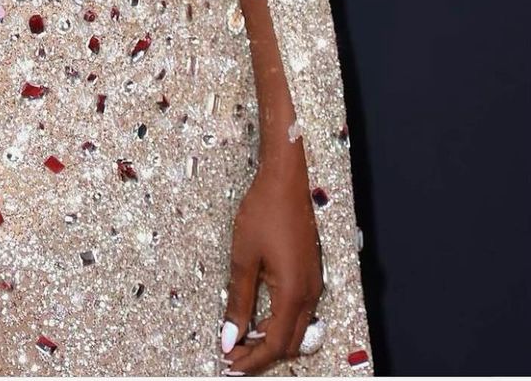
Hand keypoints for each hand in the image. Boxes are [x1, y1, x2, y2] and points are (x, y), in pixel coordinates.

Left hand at [219, 155, 323, 374]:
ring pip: (296, 328)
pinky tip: (258, 316)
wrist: (285, 179)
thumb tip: (230, 336)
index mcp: (293, 293)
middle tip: (233, 356)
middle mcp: (309, 293)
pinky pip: (299, 311)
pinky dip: (279, 322)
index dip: (253, 359)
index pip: (275, 344)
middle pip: (290, 343)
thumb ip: (238, 301)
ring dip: (271, 339)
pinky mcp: (309, 273)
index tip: (230, 364)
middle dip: (262, 354)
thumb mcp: (243, 258)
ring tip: (241, 338)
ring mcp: (313, 283)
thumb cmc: (264, 212)